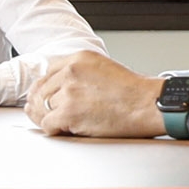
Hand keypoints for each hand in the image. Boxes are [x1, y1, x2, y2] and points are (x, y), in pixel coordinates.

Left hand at [22, 51, 162, 138]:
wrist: (148, 104)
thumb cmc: (133, 92)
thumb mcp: (103, 68)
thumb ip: (79, 73)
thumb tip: (59, 87)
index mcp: (78, 58)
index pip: (47, 72)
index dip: (45, 88)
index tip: (45, 97)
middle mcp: (71, 72)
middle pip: (40, 90)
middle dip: (41, 104)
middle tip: (44, 114)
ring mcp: (69, 92)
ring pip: (42, 108)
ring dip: (48, 118)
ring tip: (58, 123)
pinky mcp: (69, 113)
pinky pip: (47, 124)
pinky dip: (54, 130)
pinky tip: (64, 130)